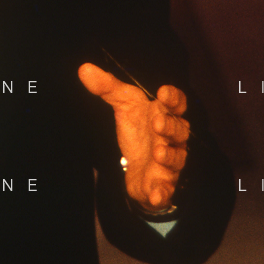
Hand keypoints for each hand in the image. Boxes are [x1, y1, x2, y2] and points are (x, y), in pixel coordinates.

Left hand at [78, 63, 188, 212]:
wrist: (138, 165)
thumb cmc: (138, 129)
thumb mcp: (123, 105)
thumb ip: (107, 87)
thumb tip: (83, 69)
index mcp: (165, 114)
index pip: (176, 104)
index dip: (173, 98)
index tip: (162, 92)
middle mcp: (172, 138)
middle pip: (179, 130)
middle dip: (170, 127)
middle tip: (157, 123)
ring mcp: (170, 162)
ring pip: (176, 158)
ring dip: (169, 156)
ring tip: (157, 151)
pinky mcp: (163, 184)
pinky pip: (166, 189)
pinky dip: (163, 193)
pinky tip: (157, 195)